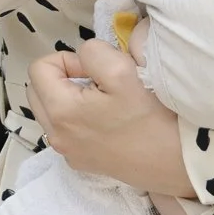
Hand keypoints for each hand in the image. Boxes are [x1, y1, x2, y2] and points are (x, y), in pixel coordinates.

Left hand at [26, 43, 196, 195]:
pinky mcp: (81, 161)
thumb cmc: (150, 116)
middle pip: (37, 89)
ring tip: (103, 99)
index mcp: (60, 111)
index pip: (39, 68)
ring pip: (50, 109)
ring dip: (69, 96)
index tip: (96, 70)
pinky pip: (65, 129)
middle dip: (63, 76)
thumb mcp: (121, 69)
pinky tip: (107, 119)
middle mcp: (56, 135)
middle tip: (97, 80)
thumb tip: (83, 57)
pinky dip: (77, 116)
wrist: (175, 162)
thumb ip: (93, 52)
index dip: (68, 59)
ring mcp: (67, 152)